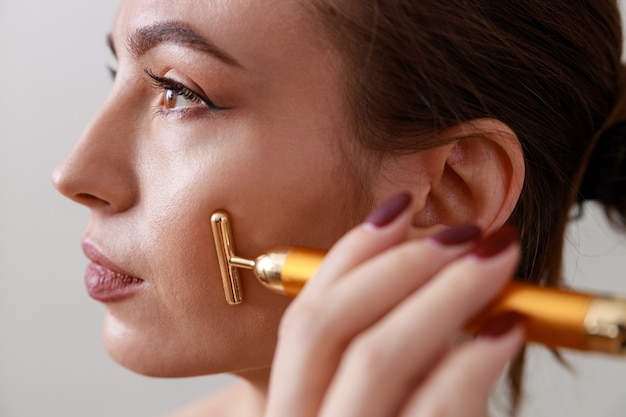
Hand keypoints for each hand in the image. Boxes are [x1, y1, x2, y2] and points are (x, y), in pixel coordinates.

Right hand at [264, 193, 523, 416]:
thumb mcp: (367, 411)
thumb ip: (381, 356)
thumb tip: (431, 274)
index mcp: (289, 410)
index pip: (306, 315)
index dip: (350, 255)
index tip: (401, 210)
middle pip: (328, 325)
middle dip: (398, 265)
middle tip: (464, 233)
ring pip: (374, 358)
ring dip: (442, 295)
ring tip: (496, 258)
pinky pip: (431, 411)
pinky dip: (469, 362)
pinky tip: (504, 332)